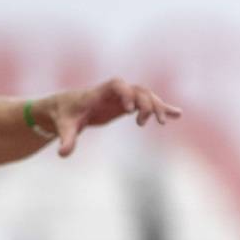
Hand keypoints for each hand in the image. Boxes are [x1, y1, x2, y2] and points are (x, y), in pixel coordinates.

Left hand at [46, 78, 181, 156]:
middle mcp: (115, 93)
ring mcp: (123, 98)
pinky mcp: (128, 105)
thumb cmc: (66, 115)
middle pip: (138, 90)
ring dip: (157, 107)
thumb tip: (63, 154)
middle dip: (148, 104)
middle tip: (151, 123)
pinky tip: (177, 115)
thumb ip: (67, 139)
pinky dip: (162, 108)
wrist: (67, 107)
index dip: (126, 94)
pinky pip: (148, 104)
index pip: (117, 85)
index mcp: (99, 93)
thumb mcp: (65, 127)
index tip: (129, 111)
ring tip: (164, 122)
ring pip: (146, 96)